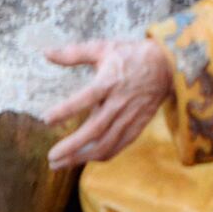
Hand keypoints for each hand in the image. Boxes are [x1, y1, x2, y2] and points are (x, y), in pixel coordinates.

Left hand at [43, 35, 174, 167]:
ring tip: (61, 163)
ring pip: (106, 142)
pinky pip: (119, 146)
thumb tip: (45, 52)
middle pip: (95, 128)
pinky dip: (102, 155)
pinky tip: (85, 159)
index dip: (67, 109)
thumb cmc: (130, 55)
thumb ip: (73, 53)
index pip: (86, 97)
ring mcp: (130, 116)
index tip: (46, 119)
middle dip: (72, 145)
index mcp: (110, 80)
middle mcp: (119, 101)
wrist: (166, 65)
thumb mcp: (103, 48)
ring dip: (83, 156)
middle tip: (51, 156)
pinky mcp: (137, 126)